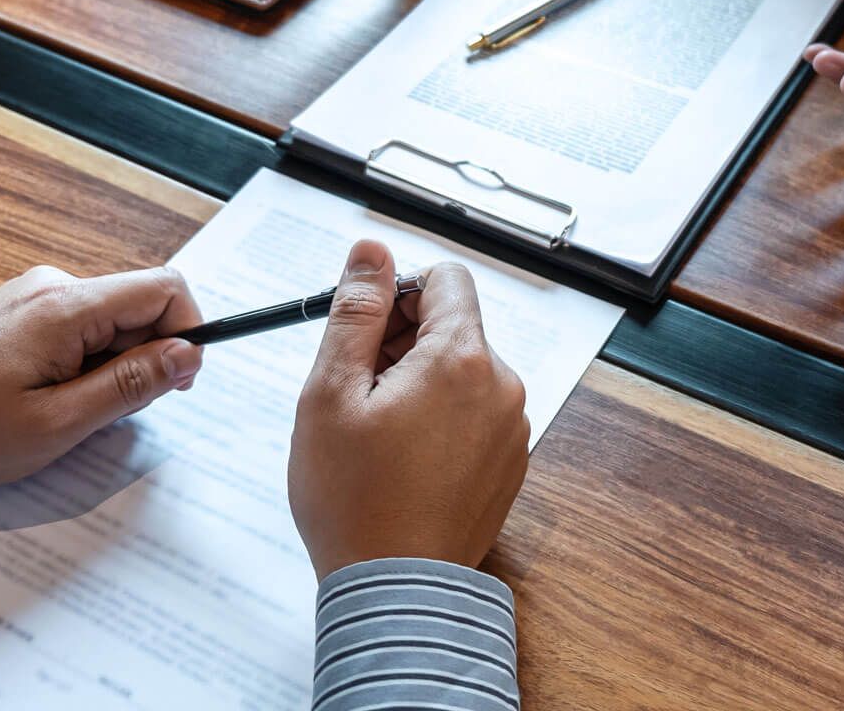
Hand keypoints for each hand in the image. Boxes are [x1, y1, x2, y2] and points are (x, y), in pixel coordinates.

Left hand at [0, 266, 202, 486]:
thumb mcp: (56, 425)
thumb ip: (129, 386)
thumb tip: (187, 354)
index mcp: (65, 307)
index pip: (164, 289)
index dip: (189, 332)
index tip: (177, 384)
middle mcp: (53, 285)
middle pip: (138, 307)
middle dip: (142, 360)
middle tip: (104, 414)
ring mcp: (35, 293)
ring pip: (111, 321)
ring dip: (109, 366)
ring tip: (64, 410)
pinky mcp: (23, 308)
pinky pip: (82, 326)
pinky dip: (84, 362)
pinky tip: (47, 396)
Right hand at [289, 241, 527, 579]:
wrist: (394, 591)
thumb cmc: (353, 499)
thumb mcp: (331, 393)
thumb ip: (356, 312)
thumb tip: (372, 252)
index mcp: (462, 359)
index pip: (446, 280)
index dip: (399, 294)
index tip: (365, 332)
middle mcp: (502, 386)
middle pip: (455, 326)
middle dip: (404, 342)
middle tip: (357, 391)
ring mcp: (512, 428)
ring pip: (463, 372)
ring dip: (421, 382)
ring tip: (377, 433)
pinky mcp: (510, 462)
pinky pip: (475, 414)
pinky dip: (441, 420)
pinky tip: (403, 460)